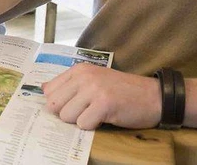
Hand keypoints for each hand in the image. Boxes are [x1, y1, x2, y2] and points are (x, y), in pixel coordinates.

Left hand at [42, 64, 161, 129]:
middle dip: (67, 114)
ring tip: (96, 114)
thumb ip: (69, 84)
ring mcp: (93, 89)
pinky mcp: (104, 104)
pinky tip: (105, 118)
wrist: (154, 96)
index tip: (70, 107)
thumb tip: (42, 89)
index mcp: (79, 69)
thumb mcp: (93, 80)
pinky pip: (83, 124)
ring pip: (66, 116)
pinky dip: (92, 126)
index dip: (57, 103)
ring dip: (80, 120)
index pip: (48, 90)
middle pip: (54, 105)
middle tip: (86, 112)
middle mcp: (83, 76)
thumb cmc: (122, 91)